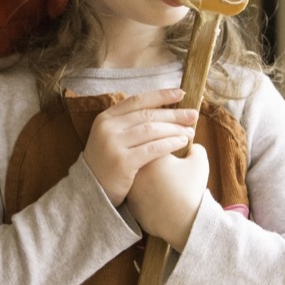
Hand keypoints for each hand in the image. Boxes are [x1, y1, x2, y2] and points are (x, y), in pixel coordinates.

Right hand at [81, 88, 198, 205]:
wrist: (90, 190)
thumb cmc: (107, 162)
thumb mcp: (110, 137)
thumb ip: (128, 123)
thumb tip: (160, 110)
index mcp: (105, 118)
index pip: (137, 100)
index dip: (161, 96)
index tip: (181, 94)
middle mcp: (108, 128)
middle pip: (147, 115)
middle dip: (173, 114)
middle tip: (193, 114)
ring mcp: (113, 144)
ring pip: (151, 130)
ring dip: (174, 129)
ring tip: (190, 131)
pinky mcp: (122, 162)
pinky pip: (152, 149)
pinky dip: (170, 144)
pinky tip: (182, 143)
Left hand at [126, 142, 209, 250]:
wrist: (184, 220)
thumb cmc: (191, 189)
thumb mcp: (199, 162)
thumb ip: (195, 148)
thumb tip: (191, 146)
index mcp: (150, 152)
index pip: (155, 140)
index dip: (168, 144)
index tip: (176, 152)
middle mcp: (135, 167)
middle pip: (142, 157)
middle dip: (154, 158)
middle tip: (170, 166)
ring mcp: (129, 186)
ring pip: (137, 174)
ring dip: (146, 175)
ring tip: (163, 181)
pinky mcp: (129, 202)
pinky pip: (137, 192)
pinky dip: (145, 191)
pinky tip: (157, 194)